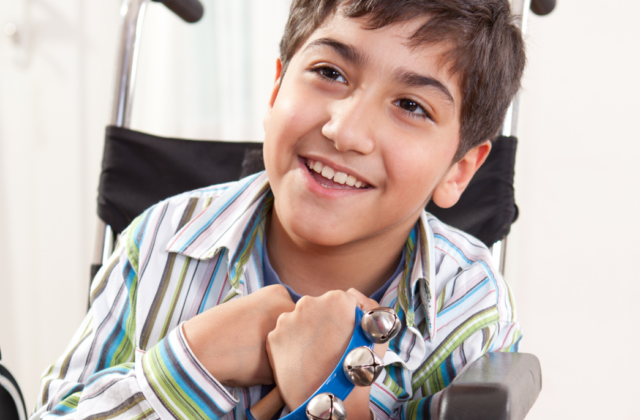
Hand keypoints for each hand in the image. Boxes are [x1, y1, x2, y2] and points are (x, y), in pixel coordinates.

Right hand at [182, 285, 294, 386]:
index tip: (252, 327)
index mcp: (279, 292)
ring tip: (251, 354)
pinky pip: (282, 370)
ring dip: (277, 357)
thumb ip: (269, 313)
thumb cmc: (219, 327)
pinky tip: (252, 367)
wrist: (202, 347)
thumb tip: (282, 328)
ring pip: (291, 351)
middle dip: (280, 340)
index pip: (288, 312)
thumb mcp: (248, 307)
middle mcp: (290, 310)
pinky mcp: (284, 360)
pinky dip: (269, 373)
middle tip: (250, 342)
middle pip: (294, 330)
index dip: (270, 324)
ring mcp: (290, 333)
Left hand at [266, 288, 387, 416]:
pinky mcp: (273, 337)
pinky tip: (300, 361)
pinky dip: (290, 346)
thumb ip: (367, 304)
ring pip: (297, 321)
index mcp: (337, 298)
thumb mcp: (376, 330)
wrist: (331, 398)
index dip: (343, 318)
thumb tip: (351, 296)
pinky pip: (283, 336)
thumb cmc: (359, 365)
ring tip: (313, 356)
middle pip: (316, 308)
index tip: (343, 334)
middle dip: (320, 322)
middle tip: (328, 346)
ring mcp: (288, 319)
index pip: (339, 301)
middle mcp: (309, 302)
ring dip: (304, 333)